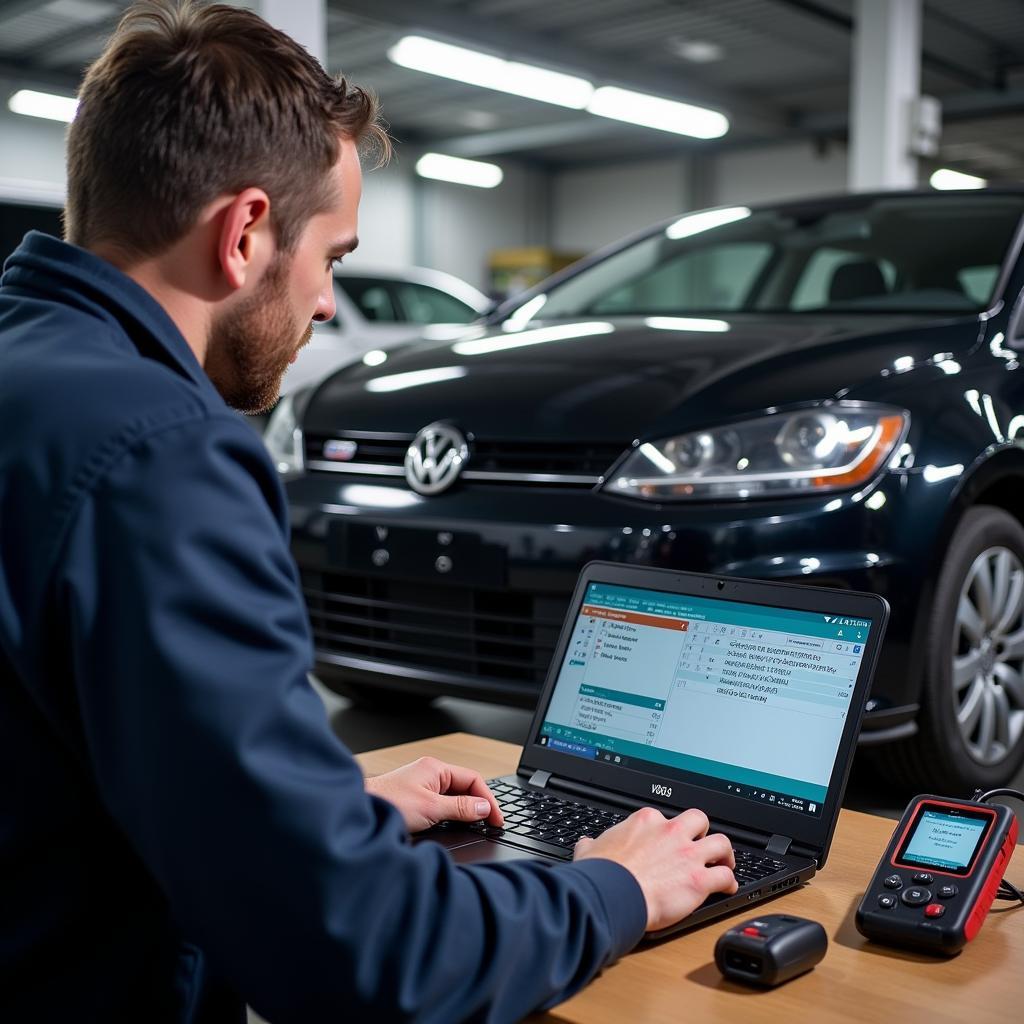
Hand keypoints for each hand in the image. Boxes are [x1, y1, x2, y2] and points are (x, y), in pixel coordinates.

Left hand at [364, 756, 504, 833]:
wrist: (358, 812)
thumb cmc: (386, 803)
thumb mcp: (430, 808)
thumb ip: (459, 808)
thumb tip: (484, 808)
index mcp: (436, 768)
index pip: (473, 780)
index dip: (488, 799)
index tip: (497, 818)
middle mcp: (430, 773)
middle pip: (465, 787)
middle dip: (480, 804)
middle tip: (491, 824)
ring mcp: (422, 785)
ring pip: (454, 796)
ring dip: (466, 810)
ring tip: (477, 825)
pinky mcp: (415, 798)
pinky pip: (443, 803)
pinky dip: (453, 813)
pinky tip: (455, 824)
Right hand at [574, 807, 736, 932]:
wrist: (612, 893)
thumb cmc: (602, 874)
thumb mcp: (590, 850)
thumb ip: (593, 845)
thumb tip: (587, 844)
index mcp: (646, 822)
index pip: (664, 818)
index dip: (667, 832)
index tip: (667, 843)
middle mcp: (671, 832)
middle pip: (699, 820)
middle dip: (702, 832)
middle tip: (701, 844)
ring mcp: (687, 855)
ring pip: (721, 843)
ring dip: (724, 854)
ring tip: (724, 863)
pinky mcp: (698, 880)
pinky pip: (725, 876)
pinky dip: (729, 882)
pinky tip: (728, 888)